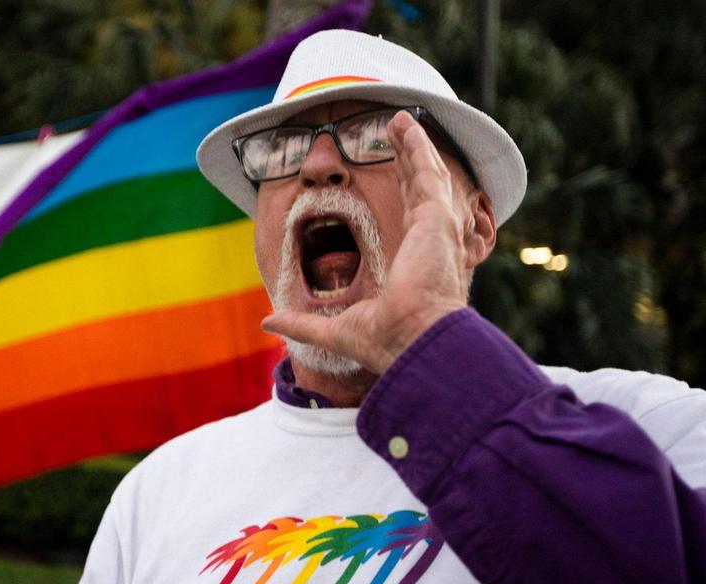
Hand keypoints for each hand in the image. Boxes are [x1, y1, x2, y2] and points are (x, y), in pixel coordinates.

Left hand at [262, 110, 470, 374]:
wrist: (412, 341)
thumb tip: (267, 321)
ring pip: (426, 175)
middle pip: (419, 191)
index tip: (391, 175)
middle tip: (398, 136)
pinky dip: (418, 146)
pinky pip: (427, 171)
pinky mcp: (437, 217)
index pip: (408, 218)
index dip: (401, 193)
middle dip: (409, 162)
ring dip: (414, 146)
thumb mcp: (333, 327)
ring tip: (401, 120)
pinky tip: (405, 123)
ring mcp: (437, 228)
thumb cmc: (385, 341)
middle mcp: (430, 242)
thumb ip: (301, 321)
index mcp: (413, 262)